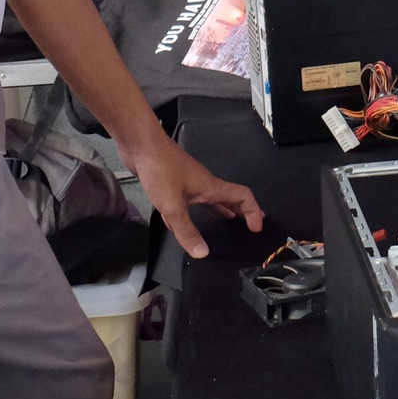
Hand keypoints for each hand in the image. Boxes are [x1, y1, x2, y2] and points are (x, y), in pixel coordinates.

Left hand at [119, 132, 263, 259]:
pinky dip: (199, 209)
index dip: (252, 211)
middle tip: (251, 224)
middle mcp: (204, 184)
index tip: (256, 228)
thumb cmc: (160, 170)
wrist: (141, 144)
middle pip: (230, 197)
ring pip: (211, 198)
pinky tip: (190, 217)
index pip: (241, 196)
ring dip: (222, 209)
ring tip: (229, 220)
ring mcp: (189, 181)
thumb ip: (186, 230)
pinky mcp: (175, 182)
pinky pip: (193, 199)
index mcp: (210, 187)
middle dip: (242, 211)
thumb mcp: (172, 205)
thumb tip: (203, 253)